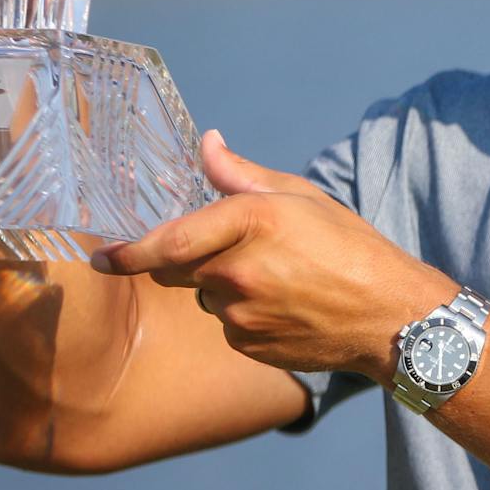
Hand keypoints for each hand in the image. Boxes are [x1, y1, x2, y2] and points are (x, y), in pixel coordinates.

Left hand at [90, 131, 453, 378]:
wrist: (389, 316)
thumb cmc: (350, 247)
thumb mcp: (302, 197)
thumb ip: (243, 174)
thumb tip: (206, 143)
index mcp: (251, 222)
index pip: (170, 240)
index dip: (129, 252)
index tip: (100, 256)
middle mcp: (237, 271)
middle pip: (180, 267)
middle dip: (192, 258)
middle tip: (243, 253)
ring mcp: (240, 314)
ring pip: (204, 297)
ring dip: (222, 286)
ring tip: (278, 279)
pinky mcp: (247, 346)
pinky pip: (225, 325)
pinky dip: (241, 314)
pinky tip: (283, 306)